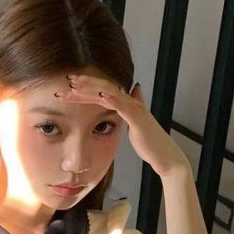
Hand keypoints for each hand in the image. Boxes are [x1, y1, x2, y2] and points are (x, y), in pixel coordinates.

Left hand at [54, 73, 190, 179]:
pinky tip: (101, 95)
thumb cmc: (150, 143)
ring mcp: (135, 109)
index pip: (104, 91)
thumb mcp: (135, 124)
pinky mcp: (138, 118)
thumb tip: (134, 93)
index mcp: (127, 104)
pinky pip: (123, 105)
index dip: (88, 86)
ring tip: (77, 84)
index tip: (72, 85)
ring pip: (110, 93)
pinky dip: (113, 98)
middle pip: (105, 87)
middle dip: (86, 83)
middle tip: (69, 78)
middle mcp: (131, 102)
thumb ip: (130, 110)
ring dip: (92, 88)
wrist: (164, 155)